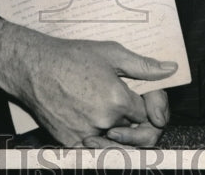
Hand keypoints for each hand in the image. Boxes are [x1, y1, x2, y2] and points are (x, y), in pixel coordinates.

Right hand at [0, 17, 176, 146]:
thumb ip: (144, 65)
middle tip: (133, 112)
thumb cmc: (72, 57)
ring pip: (118, 146)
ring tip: (114, 117)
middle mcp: (104, 121)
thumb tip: (170, 69)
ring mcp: (86, 134)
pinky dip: (102, 142)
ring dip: (123, 136)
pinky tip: (97, 125)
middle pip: (137, 134)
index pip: (149, 114)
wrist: (34, 68)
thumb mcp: (112, 53)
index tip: (144, 99)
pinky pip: (96, 150)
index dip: (151, 106)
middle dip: (142, 125)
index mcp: (118, 99)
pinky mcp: (70, 143)